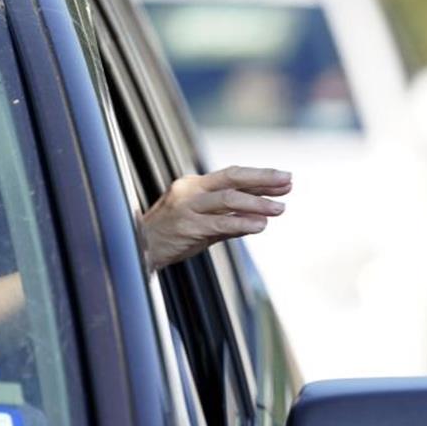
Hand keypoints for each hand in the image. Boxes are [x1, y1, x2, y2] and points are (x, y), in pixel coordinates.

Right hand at [141, 166, 291, 270]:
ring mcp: (188, 208)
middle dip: (263, 179)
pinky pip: (219, 223)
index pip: (232, 175)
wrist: (137, 250)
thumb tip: (261, 216)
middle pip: (233, 179)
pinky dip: (242, 222)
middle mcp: (191, 191)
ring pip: (228, 199)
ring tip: (280, 208)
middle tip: (288, 182)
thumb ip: (229, 217)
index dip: (260, 177)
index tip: (284, 178)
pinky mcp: (187, 227)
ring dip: (257, 203)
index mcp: (195, 185)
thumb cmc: (172, 235)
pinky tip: (261, 225)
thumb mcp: (203, 222)